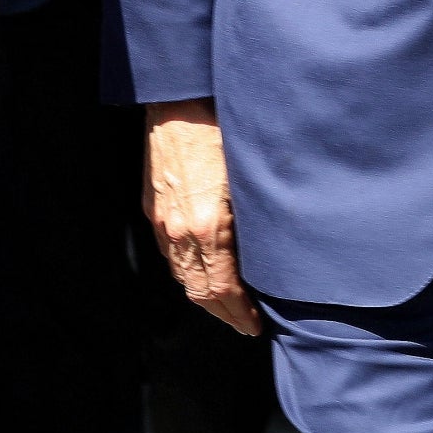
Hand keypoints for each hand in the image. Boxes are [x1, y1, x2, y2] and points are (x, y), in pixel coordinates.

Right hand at [145, 100, 261, 335]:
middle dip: (223, 314)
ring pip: (183, 276)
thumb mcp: (254, 178)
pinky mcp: (156, 210)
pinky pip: (172, 255)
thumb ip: (259, 217)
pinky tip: (205, 276)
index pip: (222, 288)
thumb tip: (277, 249)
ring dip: (205, 298)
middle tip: (245, 326)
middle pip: (199, 291)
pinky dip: (189, 274)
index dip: (239, 312)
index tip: (255, 325)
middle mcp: (180, 231)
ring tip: (228, 309)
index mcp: (208, 226)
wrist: (181, 106)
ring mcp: (164, 222)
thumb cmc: (227, 134)